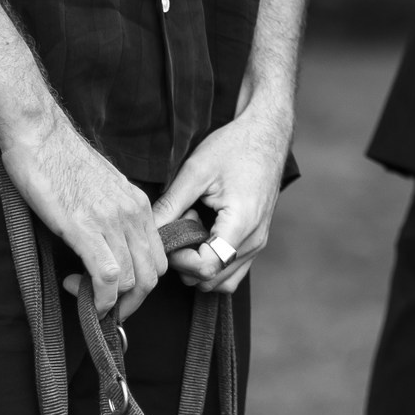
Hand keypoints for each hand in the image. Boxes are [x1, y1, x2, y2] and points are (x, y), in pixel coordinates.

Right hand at [0, 115, 166, 320]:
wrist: (39, 134)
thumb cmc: (62, 161)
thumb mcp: (103, 190)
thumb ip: (113, 217)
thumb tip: (110, 248)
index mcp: (139, 205)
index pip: (158, 259)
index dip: (140, 286)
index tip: (115, 293)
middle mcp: (133, 213)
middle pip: (151, 276)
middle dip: (131, 302)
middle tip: (104, 308)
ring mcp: (111, 221)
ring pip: (131, 280)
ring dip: (111, 303)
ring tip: (84, 296)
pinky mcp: (84, 227)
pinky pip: (107, 276)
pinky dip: (99, 298)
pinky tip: (81, 295)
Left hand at [154, 98, 292, 294]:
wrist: (267, 134)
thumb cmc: (234, 147)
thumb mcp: (196, 170)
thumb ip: (171, 205)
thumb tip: (147, 232)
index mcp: (241, 223)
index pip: (205, 267)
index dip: (179, 258)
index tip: (172, 232)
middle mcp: (255, 240)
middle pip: (211, 279)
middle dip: (187, 259)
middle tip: (183, 223)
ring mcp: (259, 242)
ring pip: (222, 281)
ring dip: (200, 262)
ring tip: (194, 226)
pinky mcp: (257, 240)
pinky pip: (232, 268)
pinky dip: (213, 260)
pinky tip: (205, 231)